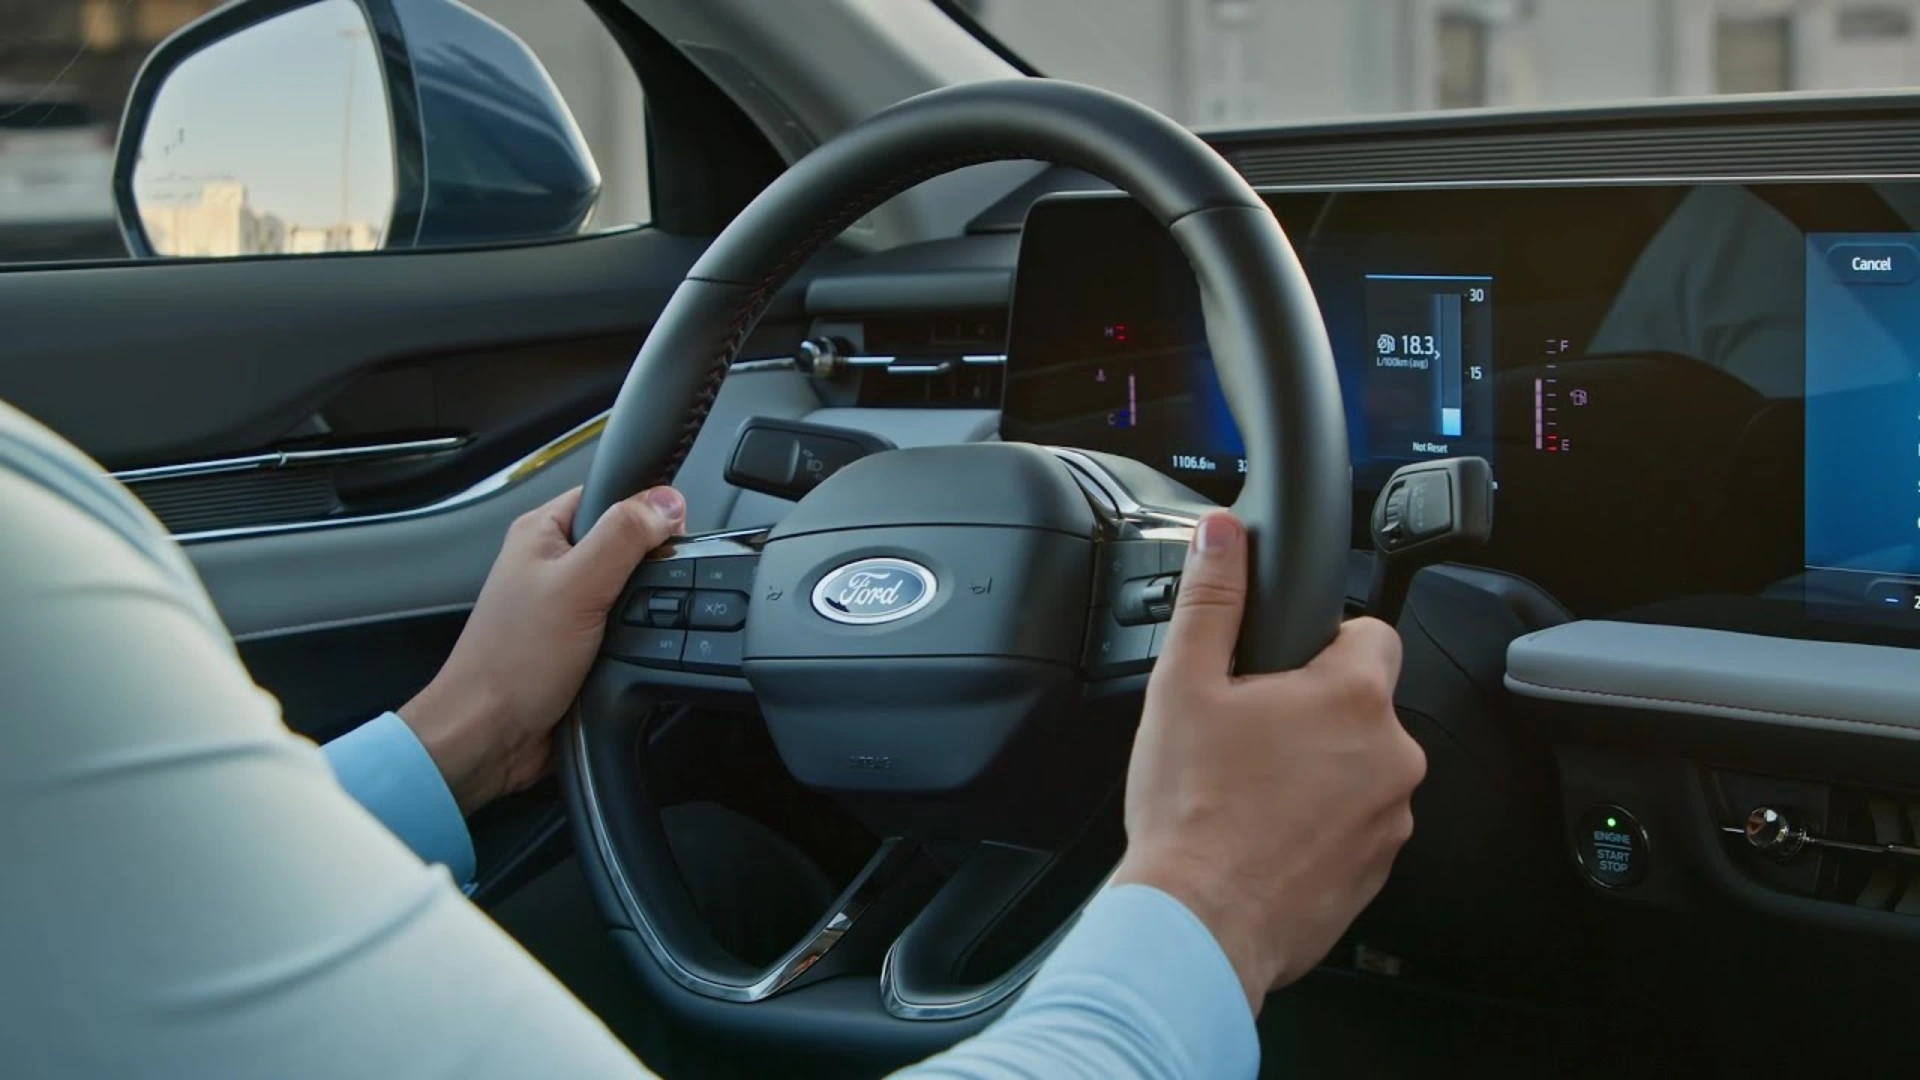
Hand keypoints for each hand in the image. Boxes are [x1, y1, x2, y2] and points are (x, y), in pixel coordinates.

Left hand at [399, 484, 685, 812]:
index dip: (645, 508)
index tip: (668, 534)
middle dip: (648, 567)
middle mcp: (550, 565)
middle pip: (625, 543)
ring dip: (643, 609)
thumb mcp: (578, 585)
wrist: (491, 736)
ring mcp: (564, 606)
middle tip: (645, 590)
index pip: (608, 494)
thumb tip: (667, 502)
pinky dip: (635, 640)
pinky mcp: (577, 643)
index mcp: (541, 533)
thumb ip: (624, 536)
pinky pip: (623, 629)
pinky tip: (631, 651)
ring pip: (629, 590)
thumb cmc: (510, 664)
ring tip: (630, 627)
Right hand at [1111, 511, 1423, 1012]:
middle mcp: (1391, 757)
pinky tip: (1262, 834)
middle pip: (1361, 706)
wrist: (1196, 925)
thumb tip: (1222, 535)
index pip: (1372, 632)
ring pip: (1359, 768)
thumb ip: (1212, 599)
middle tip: (1246, 735)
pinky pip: (1354, 826)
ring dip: (1319, 771)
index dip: (1322, 641)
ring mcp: (1390, 820)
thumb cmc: (1189, 812)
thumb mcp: (1184, 685)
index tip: (1279, 668)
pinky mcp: (1377, 872)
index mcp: (1353, 697)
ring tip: (1249, 791)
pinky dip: (1318, 826)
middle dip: (1312, 712)